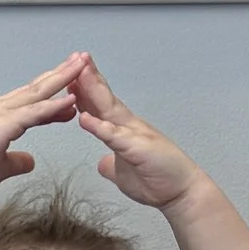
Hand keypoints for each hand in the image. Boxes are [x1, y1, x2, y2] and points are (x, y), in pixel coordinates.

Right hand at [0, 59, 83, 195]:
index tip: (70, 85)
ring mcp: (0, 113)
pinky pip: (35, 112)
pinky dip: (54, 105)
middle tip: (79, 60)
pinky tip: (71, 99)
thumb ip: (17, 161)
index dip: (51, 91)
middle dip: (59, 73)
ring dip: (61, 78)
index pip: (30, 100)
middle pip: (35, 87)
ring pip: (37, 93)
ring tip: (82, 67)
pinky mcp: (4, 124)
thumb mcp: (2, 166)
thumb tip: (30, 162)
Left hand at [72, 61, 200, 211]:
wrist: (180, 192)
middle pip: (104, 97)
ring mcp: (134, 134)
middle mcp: (128, 126)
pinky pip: (115, 137)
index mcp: (122, 130)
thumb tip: (102, 164)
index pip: (99, 105)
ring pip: (109, 108)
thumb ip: (112, 165)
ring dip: (93, 90)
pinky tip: (85, 118)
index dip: (84, 89)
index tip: (68, 74)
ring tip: (78, 74)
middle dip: (88, 77)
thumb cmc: (156, 180)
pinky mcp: (138, 148)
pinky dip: (100, 127)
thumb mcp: (123, 173)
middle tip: (73, 57)